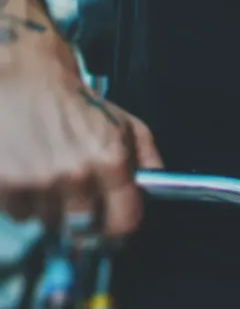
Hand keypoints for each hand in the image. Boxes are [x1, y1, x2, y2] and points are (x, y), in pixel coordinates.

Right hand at [0, 47, 161, 237]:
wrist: (25, 80)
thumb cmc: (75, 103)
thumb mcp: (124, 123)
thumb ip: (146, 159)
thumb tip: (157, 190)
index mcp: (112, 161)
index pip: (123, 223)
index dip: (116, 228)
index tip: (108, 227)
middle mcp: (77, 174)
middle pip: (81, 228)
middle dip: (78, 219)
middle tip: (71, 198)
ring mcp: (39, 181)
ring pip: (46, 222)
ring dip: (47, 207)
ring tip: (45, 176)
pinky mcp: (6, 183)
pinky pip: (17, 213)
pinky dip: (19, 200)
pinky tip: (24, 173)